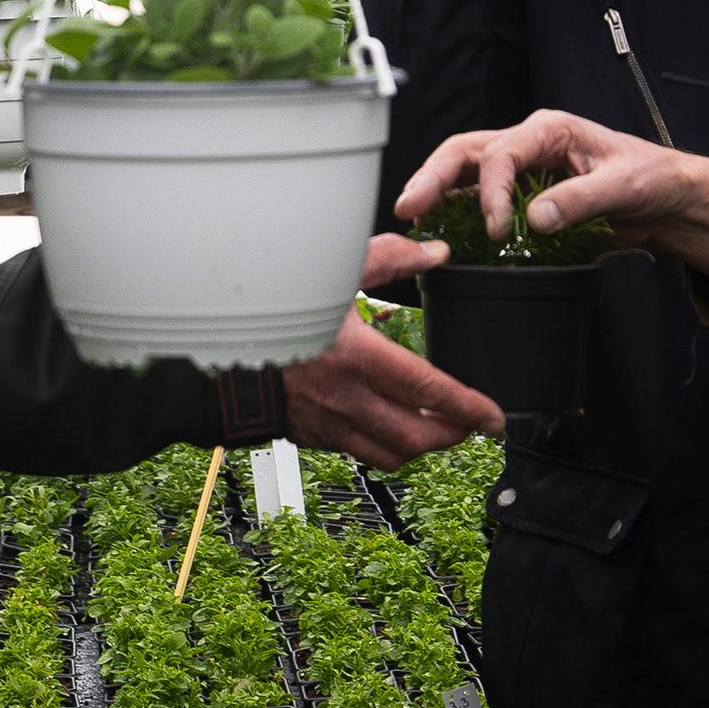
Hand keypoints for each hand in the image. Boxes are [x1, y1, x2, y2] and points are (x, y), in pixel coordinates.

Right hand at [281, 234, 501, 466]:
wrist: (214, 350)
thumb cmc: (272, 306)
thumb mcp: (332, 270)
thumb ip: (390, 258)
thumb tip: (436, 252)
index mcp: (358, 358)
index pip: (429, 393)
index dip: (469, 408)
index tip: (494, 417)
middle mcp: (348, 400)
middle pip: (419, 437)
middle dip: (455, 434)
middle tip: (474, 423)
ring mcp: (330, 425)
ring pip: (394, 456)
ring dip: (424, 447)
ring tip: (440, 428)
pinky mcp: (315, 437)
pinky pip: (364, 454)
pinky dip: (390, 447)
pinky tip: (395, 428)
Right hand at [389, 110, 708, 285]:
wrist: (666, 198)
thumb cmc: (651, 178)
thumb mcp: (622, 186)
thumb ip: (579, 200)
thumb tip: (534, 218)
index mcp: (549, 130)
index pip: (502, 154)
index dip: (491, 192)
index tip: (497, 229)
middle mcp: (529, 143)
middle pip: (465, 152)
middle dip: (433, 176)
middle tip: (409, 207)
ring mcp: (522, 168)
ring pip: (464, 171)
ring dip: (436, 192)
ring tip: (412, 218)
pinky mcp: (523, 193)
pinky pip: (479, 197)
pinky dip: (456, 211)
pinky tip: (440, 229)